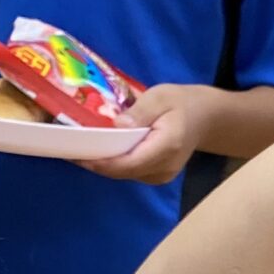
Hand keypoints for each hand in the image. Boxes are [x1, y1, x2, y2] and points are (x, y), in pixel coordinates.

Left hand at [80, 85, 200, 185]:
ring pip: (122, 174)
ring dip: (101, 163)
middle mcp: (163, 168)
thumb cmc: (181, 103)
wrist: (204, 118)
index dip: (100, 161)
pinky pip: (128, 172)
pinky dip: (112, 163)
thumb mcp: (161, 96)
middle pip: (121, 171)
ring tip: (79, 147)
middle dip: (94, 162)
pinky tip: (99, 150)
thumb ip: (140, 111)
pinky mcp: (155, 176)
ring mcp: (160, 176)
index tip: (76, 153)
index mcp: (166, 147)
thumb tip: (117, 124)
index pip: (127, 162)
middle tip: (69, 148)